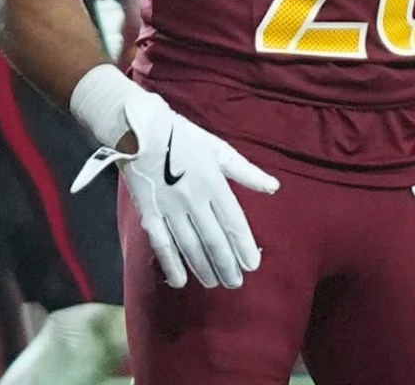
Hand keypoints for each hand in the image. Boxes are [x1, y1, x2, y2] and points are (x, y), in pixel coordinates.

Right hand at [71, 87, 278, 289]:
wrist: (139, 131)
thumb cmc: (184, 139)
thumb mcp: (220, 150)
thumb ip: (247, 173)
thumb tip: (274, 187)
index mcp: (214, 183)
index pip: (233, 221)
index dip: (243, 245)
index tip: (253, 265)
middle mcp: (194, 199)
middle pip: (214, 239)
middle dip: (227, 264)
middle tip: (236, 283)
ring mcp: (170, 208)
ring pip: (190, 246)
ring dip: (204, 267)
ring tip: (216, 283)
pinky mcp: (148, 214)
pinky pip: (161, 244)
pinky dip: (171, 264)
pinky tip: (179, 282)